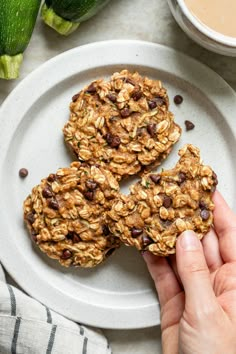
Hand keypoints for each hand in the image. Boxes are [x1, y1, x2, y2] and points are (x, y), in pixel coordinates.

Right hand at [143, 191, 235, 353]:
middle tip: (173, 198)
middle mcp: (219, 282)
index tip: (207, 189)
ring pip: (180, 256)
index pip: (230, 235)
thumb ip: (194, 272)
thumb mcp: (208, 313)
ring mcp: (196, 291)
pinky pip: (165, 274)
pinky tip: (147, 244)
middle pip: (202, 241)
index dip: (219, 210)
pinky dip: (154, 259)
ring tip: (155, 216)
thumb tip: (185, 239)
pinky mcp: (176, 302)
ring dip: (167, 237)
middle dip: (188, 219)